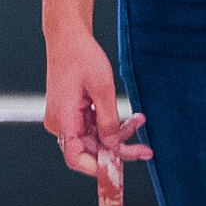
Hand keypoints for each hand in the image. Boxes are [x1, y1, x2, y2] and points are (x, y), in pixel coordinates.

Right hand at [42, 25, 147, 181]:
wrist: (67, 35)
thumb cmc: (80, 56)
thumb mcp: (102, 89)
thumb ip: (108, 121)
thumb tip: (113, 146)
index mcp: (63, 119)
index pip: (77, 158)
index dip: (98, 168)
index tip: (122, 170)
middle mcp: (61, 123)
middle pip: (91, 150)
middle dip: (118, 148)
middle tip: (145, 149)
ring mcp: (66, 118)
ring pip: (96, 138)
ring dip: (118, 133)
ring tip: (139, 121)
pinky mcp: (73, 112)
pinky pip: (94, 126)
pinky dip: (111, 123)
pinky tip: (131, 116)